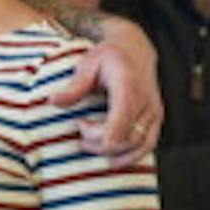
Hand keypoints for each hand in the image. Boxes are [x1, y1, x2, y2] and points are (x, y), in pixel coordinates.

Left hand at [53, 19, 160, 166]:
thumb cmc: (109, 57)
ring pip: (138, 145)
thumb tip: (53, 101)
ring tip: (91, 146)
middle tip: (80, 133)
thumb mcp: (88, 64)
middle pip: (126, 138)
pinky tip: (114, 159)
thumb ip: (74, 86)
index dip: (98, 135)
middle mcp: (146, 101)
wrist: (136, 50)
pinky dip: (132, 156)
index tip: (80, 124)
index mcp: (128, 87)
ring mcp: (154, 111)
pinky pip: (148, 144)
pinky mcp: (157, 118)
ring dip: (114, 153)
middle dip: (100, 144)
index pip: (119, 122)